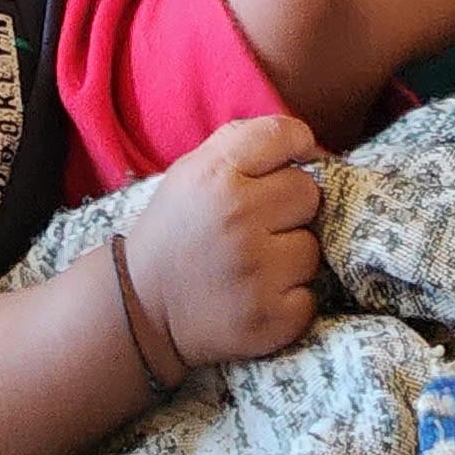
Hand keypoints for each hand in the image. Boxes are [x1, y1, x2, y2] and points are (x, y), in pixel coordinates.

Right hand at [127, 114, 325, 369]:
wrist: (142, 310)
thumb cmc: (176, 232)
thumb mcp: (190, 173)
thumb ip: (240, 143)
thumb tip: (301, 139)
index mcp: (215, 176)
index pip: (283, 135)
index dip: (297, 143)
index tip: (297, 157)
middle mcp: (237, 219)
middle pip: (308, 192)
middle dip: (291, 207)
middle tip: (261, 224)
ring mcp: (257, 272)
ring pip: (312, 248)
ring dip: (291, 257)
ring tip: (256, 265)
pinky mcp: (272, 319)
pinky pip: (310, 296)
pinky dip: (291, 300)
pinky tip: (259, 297)